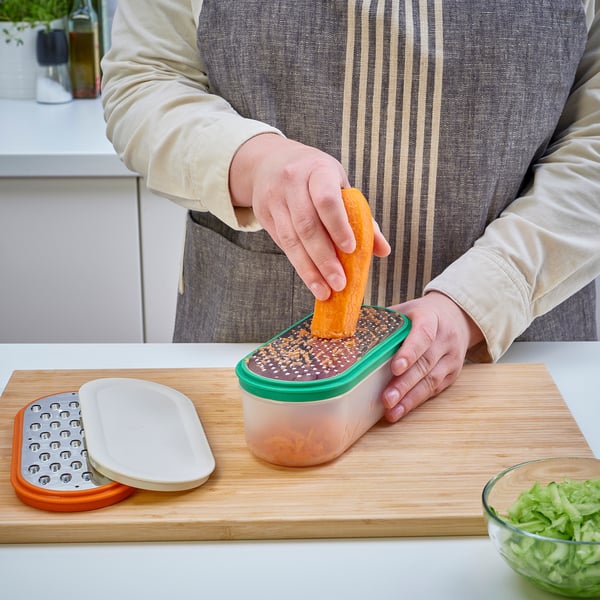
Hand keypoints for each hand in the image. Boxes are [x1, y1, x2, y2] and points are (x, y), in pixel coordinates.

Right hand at [229, 133, 390, 299]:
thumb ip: (361, 216)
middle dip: (325, 258)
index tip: (351, 249)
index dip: (338, 226)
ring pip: (291, 240)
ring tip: (325, 291)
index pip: (326, 199)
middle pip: (307, 226)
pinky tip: (312, 280)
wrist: (270, 162)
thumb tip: (382, 249)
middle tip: (340, 283)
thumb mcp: (339, 184)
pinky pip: (282, 244)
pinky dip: (299, 265)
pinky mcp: (263, 215)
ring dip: (310, 270)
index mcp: (317, 171)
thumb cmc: (314, 176)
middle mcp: (292, 183)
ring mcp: (274, 199)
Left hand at [382, 292, 483, 422]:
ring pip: (431, 380)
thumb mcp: (406, 309)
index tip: (395, 368)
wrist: (456, 317)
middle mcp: (445, 338)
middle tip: (387, 399)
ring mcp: (451, 357)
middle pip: (425, 363)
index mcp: (430, 318)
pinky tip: (402, 410)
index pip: (423, 335)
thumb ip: (385, 320)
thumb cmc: (422, 315)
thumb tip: (351, 330)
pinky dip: (417, 401)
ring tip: (392, 411)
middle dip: (404, 383)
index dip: (409, 353)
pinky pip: (435, 389)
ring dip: (410, 398)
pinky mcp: (452, 373)